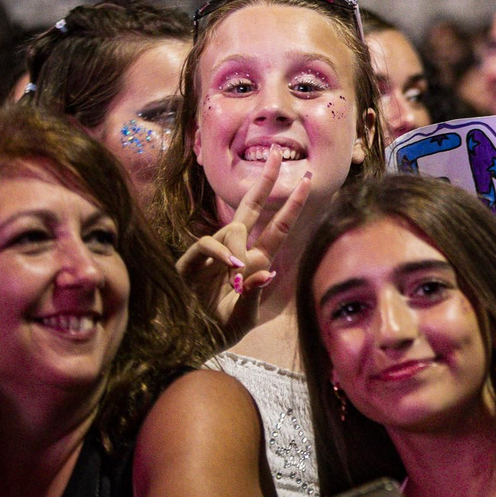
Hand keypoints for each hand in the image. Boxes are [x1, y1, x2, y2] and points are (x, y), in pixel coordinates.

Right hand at [175, 148, 311, 346]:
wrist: (189, 344)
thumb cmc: (220, 331)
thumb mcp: (245, 317)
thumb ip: (255, 295)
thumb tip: (267, 272)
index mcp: (255, 262)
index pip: (278, 227)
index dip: (292, 204)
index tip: (306, 179)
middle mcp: (236, 252)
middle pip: (251, 208)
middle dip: (264, 181)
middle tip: (274, 152)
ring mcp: (213, 254)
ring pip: (230, 228)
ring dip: (237, 244)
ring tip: (238, 273)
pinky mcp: (190, 261)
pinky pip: (207, 244)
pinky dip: (220, 252)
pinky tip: (231, 266)